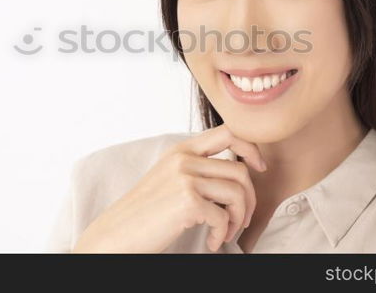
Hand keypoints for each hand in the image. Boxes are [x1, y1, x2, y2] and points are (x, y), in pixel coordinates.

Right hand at [72, 123, 266, 252]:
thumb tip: (239, 172)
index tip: (258, 168)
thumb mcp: (169, 178)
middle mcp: (184, 159)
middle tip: (241, 220)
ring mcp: (185, 178)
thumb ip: (197, 168)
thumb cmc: (145, 213)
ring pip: (238, 193)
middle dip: (249, 199)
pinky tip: (210, 243)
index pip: (229, 131)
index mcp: (181, 150)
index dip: (252, 148)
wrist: (117, 234)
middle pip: (240, 170)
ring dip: (238, 219)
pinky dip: (221, 235)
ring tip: (224, 233)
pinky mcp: (187, 201)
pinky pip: (223, 217)